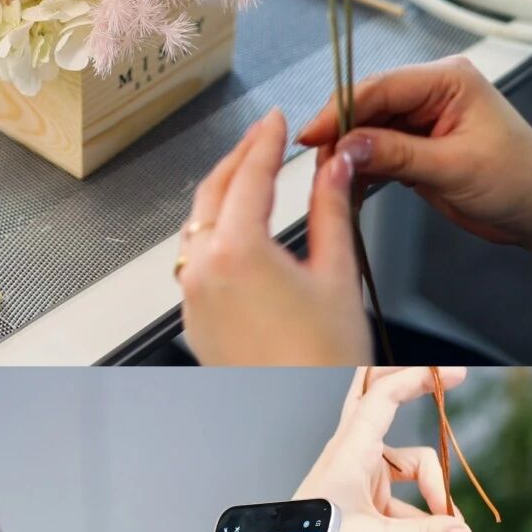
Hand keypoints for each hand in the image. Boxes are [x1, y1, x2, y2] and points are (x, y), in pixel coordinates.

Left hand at [177, 109, 371, 365]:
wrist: (299, 412)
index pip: (250, 175)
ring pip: (198, 225)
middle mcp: (203, 271)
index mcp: (238, 251)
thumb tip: (334, 168)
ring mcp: (193, 297)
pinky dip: (215, 232)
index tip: (276, 120)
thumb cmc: (322, 359)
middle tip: (263, 138)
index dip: (265, 140)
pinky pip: (196, 261)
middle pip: (214, 193)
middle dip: (239, 159)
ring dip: (222, 194)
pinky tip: (237, 230)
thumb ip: (331, 210)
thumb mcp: (338, 274)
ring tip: (250, 176)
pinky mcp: (194, 319)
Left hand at [297, 367, 474, 531]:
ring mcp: (360, 471)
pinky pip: (404, 491)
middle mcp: (354, 452)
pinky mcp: (365, 493)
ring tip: (448, 523)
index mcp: (351, 451)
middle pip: (381, 398)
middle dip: (411, 386)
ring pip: (409, 461)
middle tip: (448, 380)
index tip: (455, 375)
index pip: (384, 396)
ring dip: (432, 487)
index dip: (419, 378)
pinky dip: (422, 510)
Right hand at [298, 58, 531, 299]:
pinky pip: (376, 152)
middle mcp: (431, 92)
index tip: (311, 137)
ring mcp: (422, 119)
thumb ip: (396, 154)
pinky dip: (361, 171)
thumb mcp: (454, 167)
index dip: (339, 111)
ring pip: (366, 131)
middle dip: (340, 136)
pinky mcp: (417, 147)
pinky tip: (350, 190)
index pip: (379, 87)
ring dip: (348, 157)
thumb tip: (345, 148)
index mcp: (447, 79)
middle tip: (319, 170)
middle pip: (366, 106)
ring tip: (332, 185)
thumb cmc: (520, 181)